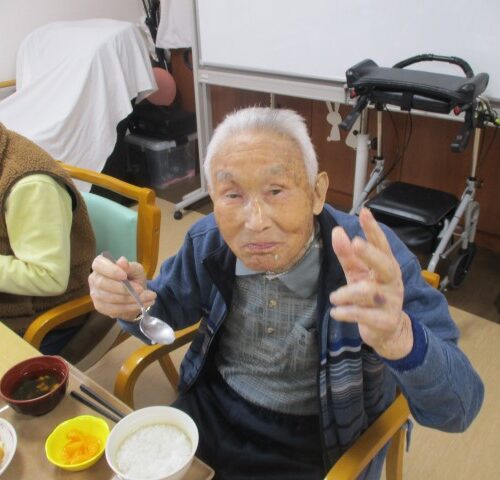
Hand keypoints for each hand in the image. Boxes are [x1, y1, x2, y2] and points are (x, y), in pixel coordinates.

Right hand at [88, 254, 156, 320]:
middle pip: (102, 283)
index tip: (124, 276)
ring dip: (130, 299)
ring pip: (109, 298)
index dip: (110, 270)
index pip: (99, 264)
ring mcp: (95, 294)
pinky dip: (129, 307)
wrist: (135, 295)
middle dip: (122, 288)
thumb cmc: (133, 278)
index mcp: (101, 265)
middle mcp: (94, 279)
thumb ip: (130, 266)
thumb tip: (122, 261)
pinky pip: (113, 309)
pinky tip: (141, 305)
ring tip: (147, 298)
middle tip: (140, 289)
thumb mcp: (136, 270)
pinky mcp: (100, 307)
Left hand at [329, 208, 412, 359]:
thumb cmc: (370, 297)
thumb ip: (348, 255)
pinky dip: (347, 313)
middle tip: (356, 243)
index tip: (364, 212)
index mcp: (387, 266)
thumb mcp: (358, 274)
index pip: (382, 244)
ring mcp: (391, 302)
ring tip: (334, 297)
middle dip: (370, 253)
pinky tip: (336, 312)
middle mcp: (392, 281)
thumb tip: (337, 231)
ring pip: (370, 292)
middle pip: (385, 264)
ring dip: (347, 293)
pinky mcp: (385, 321)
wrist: (387, 331)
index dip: (373, 229)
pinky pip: (365, 315)